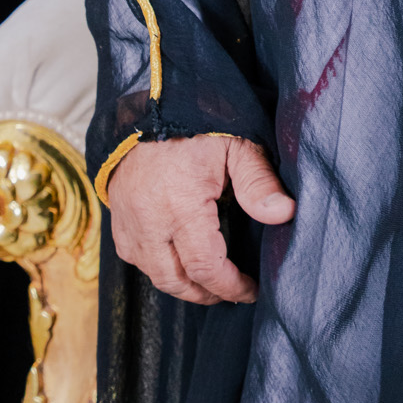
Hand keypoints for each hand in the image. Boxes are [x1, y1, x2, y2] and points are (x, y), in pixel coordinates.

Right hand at [106, 134, 294, 303]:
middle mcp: (148, 224)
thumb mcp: (236, 145)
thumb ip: (258, 182)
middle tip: (232, 292)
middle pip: (177, 281)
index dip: (230, 287)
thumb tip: (284, 214)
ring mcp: (129, 225)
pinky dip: (161, 268)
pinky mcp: (118, 221)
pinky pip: (137, 259)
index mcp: (180, 207)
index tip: (251, 291)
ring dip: (183, 284)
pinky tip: (181, 262)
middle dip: (207, 293)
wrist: (147, 108)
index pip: (205, 268)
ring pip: (155, 275)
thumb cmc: (196, 125)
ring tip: (211, 282)